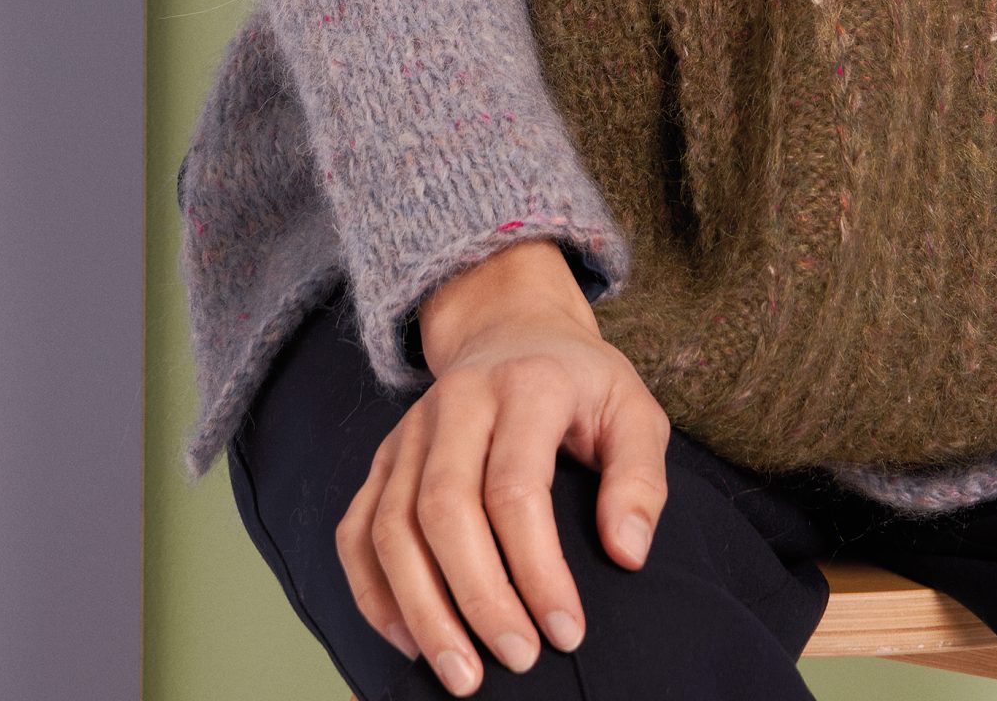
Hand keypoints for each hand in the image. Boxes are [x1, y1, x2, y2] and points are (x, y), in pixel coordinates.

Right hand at [335, 237, 671, 691]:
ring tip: (464, 675)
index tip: (567, 631)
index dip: (538, 570)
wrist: (512, 330)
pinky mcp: (382, 458)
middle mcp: (456, 402)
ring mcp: (410, 430)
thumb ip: (640, 479)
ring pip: (392, 526)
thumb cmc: (580, 385)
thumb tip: (626, 554)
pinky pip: (356, 530)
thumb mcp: (634, 411)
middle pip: (443, 508)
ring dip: (422, 610)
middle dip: (478, 598)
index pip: (516, 488)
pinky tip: (410, 640)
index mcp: (525, 386)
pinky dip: (373, 593)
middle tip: (518, 660)